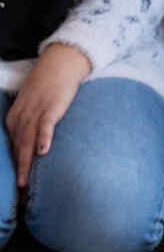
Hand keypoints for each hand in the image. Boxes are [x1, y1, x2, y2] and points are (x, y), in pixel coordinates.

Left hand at [6, 43, 90, 185]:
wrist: (62, 60)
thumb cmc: (50, 82)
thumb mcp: (33, 103)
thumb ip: (32, 121)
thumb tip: (36, 141)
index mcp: (15, 117)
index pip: (13, 146)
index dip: (15, 166)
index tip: (19, 184)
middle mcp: (21, 117)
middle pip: (18, 148)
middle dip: (19, 170)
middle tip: (20, 191)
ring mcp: (36, 112)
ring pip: (27, 142)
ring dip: (26, 163)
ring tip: (25, 183)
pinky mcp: (51, 107)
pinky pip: (45, 126)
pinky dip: (44, 138)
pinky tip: (44, 152)